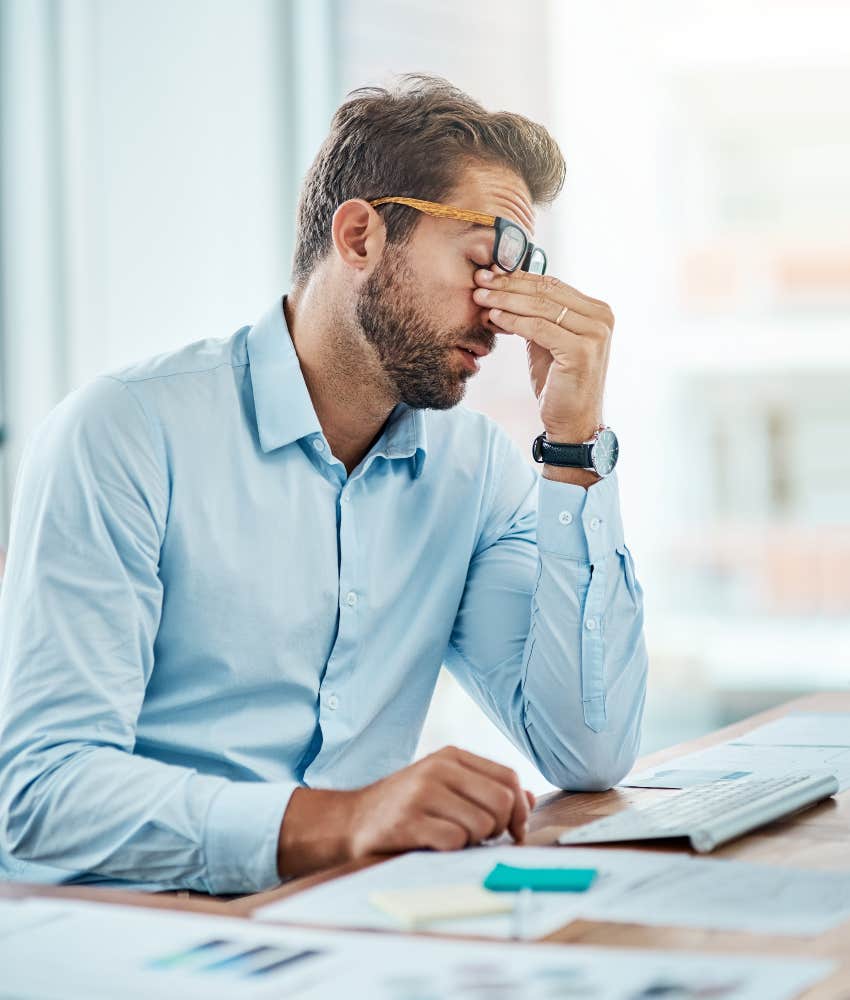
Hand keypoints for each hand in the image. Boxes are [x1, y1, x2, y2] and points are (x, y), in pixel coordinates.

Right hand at [277, 746, 535, 877]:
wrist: (351, 821)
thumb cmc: (406, 806)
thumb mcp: (445, 787)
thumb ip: (485, 789)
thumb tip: (528, 799)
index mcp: (451, 756)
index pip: (508, 778)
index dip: (519, 809)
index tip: (513, 831)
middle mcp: (438, 769)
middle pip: (501, 801)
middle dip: (499, 828)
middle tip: (480, 837)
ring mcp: (422, 793)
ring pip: (482, 824)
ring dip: (473, 841)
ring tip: (451, 838)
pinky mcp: (408, 821)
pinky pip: (455, 841)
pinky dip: (452, 850)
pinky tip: (434, 845)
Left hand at [472, 268, 613, 446]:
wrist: (573, 422)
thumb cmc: (558, 383)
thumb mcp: (547, 341)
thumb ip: (535, 316)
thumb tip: (502, 288)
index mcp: (597, 311)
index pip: (552, 285)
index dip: (518, 277)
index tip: (489, 272)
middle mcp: (602, 317)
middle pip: (546, 292)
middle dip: (508, 284)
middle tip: (480, 279)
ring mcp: (595, 333)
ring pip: (540, 307)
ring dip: (506, 300)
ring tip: (480, 297)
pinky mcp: (581, 350)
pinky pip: (538, 328)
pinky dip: (513, 321)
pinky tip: (492, 317)